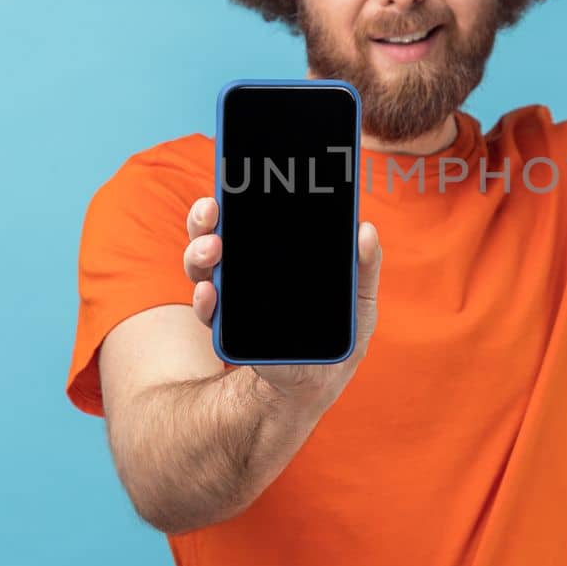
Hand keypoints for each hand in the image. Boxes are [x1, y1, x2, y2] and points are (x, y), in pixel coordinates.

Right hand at [184, 196, 382, 413]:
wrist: (312, 387)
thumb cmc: (338, 339)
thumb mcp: (359, 301)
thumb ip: (365, 267)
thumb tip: (364, 228)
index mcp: (277, 254)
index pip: (253, 215)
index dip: (240, 194)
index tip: (237, 178)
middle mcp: (247, 267)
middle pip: (216, 231)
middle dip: (206, 217)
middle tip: (212, 210)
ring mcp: (232, 296)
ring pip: (203, 262)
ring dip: (201, 251)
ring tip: (213, 249)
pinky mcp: (226, 327)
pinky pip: (207, 307)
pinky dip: (204, 298)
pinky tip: (210, 293)